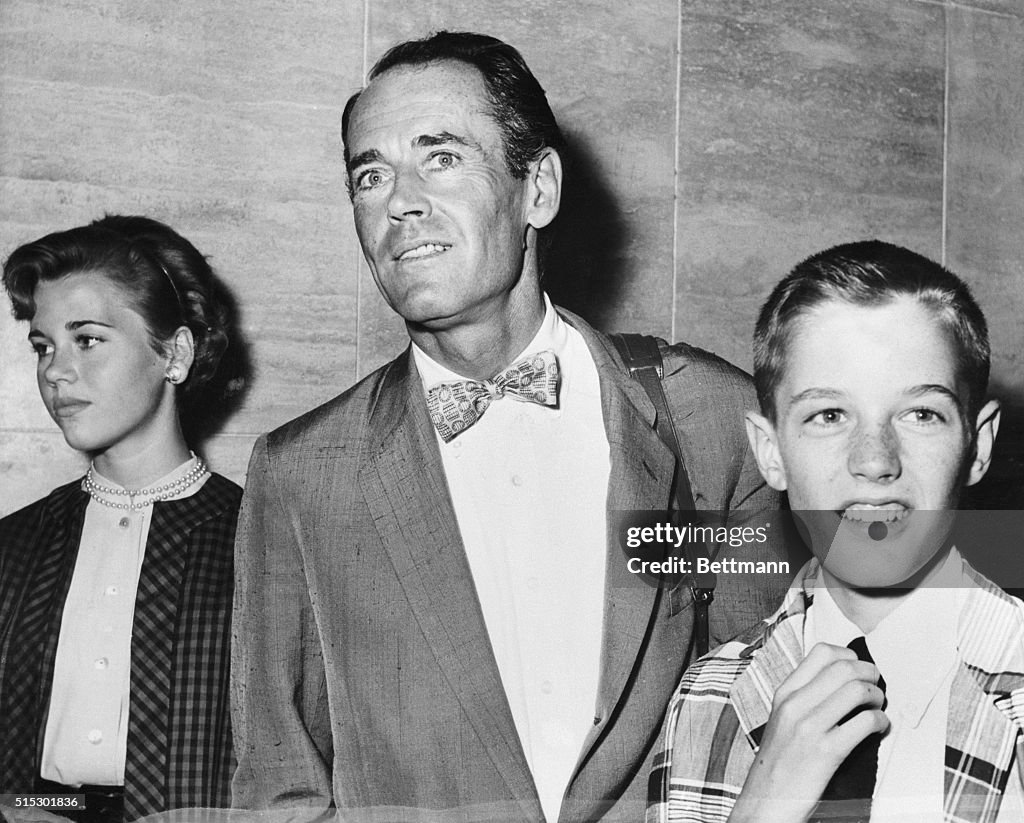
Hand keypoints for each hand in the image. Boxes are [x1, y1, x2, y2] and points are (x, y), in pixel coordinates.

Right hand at [727, 642, 888, 822]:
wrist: (765, 802)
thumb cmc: (778, 764)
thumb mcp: (782, 720)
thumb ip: (804, 698)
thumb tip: (840, 681)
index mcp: (784, 693)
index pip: (821, 652)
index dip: (849, 656)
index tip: (858, 669)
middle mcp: (794, 705)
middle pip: (844, 667)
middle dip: (870, 674)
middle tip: (877, 686)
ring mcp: (809, 727)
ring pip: (856, 690)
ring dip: (877, 696)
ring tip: (878, 707)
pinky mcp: (826, 752)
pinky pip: (864, 722)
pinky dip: (880, 721)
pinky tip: (879, 728)